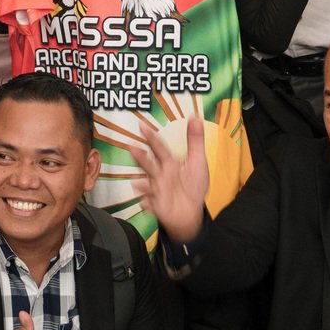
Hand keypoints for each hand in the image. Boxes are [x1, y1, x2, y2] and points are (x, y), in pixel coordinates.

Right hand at [128, 115, 209, 241]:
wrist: (190, 212)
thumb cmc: (192, 185)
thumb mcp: (197, 160)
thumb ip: (195, 140)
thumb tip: (196, 117)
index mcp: (169, 163)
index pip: (159, 148)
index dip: (151, 137)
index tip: (142, 126)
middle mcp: (160, 175)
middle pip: (149, 165)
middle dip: (141, 158)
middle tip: (132, 148)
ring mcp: (157, 190)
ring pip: (147, 184)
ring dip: (142, 184)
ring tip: (137, 182)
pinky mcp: (157, 205)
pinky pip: (150, 205)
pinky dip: (147, 204)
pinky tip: (146, 203)